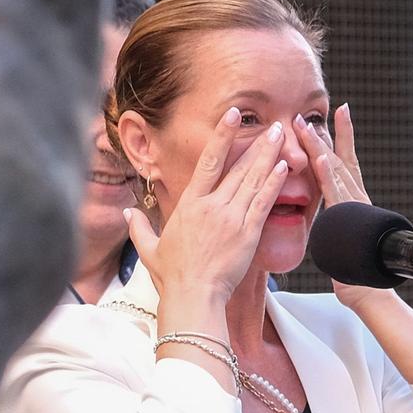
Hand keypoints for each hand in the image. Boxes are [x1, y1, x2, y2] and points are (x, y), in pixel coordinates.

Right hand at [128, 107, 288, 307]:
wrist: (193, 296)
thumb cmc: (171, 277)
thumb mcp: (149, 250)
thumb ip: (139, 228)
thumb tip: (128, 213)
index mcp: (189, 204)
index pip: (208, 162)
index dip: (222, 136)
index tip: (233, 115)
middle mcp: (211, 205)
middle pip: (237, 167)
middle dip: (256, 144)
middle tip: (272, 124)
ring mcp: (231, 218)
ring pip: (253, 180)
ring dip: (269, 156)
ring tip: (281, 136)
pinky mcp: (248, 233)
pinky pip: (264, 202)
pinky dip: (274, 183)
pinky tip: (284, 167)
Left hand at [296, 103, 383, 309]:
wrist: (369, 291)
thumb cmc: (354, 272)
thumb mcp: (338, 241)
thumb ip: (333, 225)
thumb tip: (325, 222)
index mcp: (351, 201)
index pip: (341, 164)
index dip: (335, 140)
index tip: (331, 117)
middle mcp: (355, 198)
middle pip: (338, 159)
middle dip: (325, 134)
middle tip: (309, 112)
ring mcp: (353, 206)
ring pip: (335, 170)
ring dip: (319, 146)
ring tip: (306, 125)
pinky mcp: (349, 217)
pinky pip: (336, 192)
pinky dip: (327, 173)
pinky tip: (319, 157)